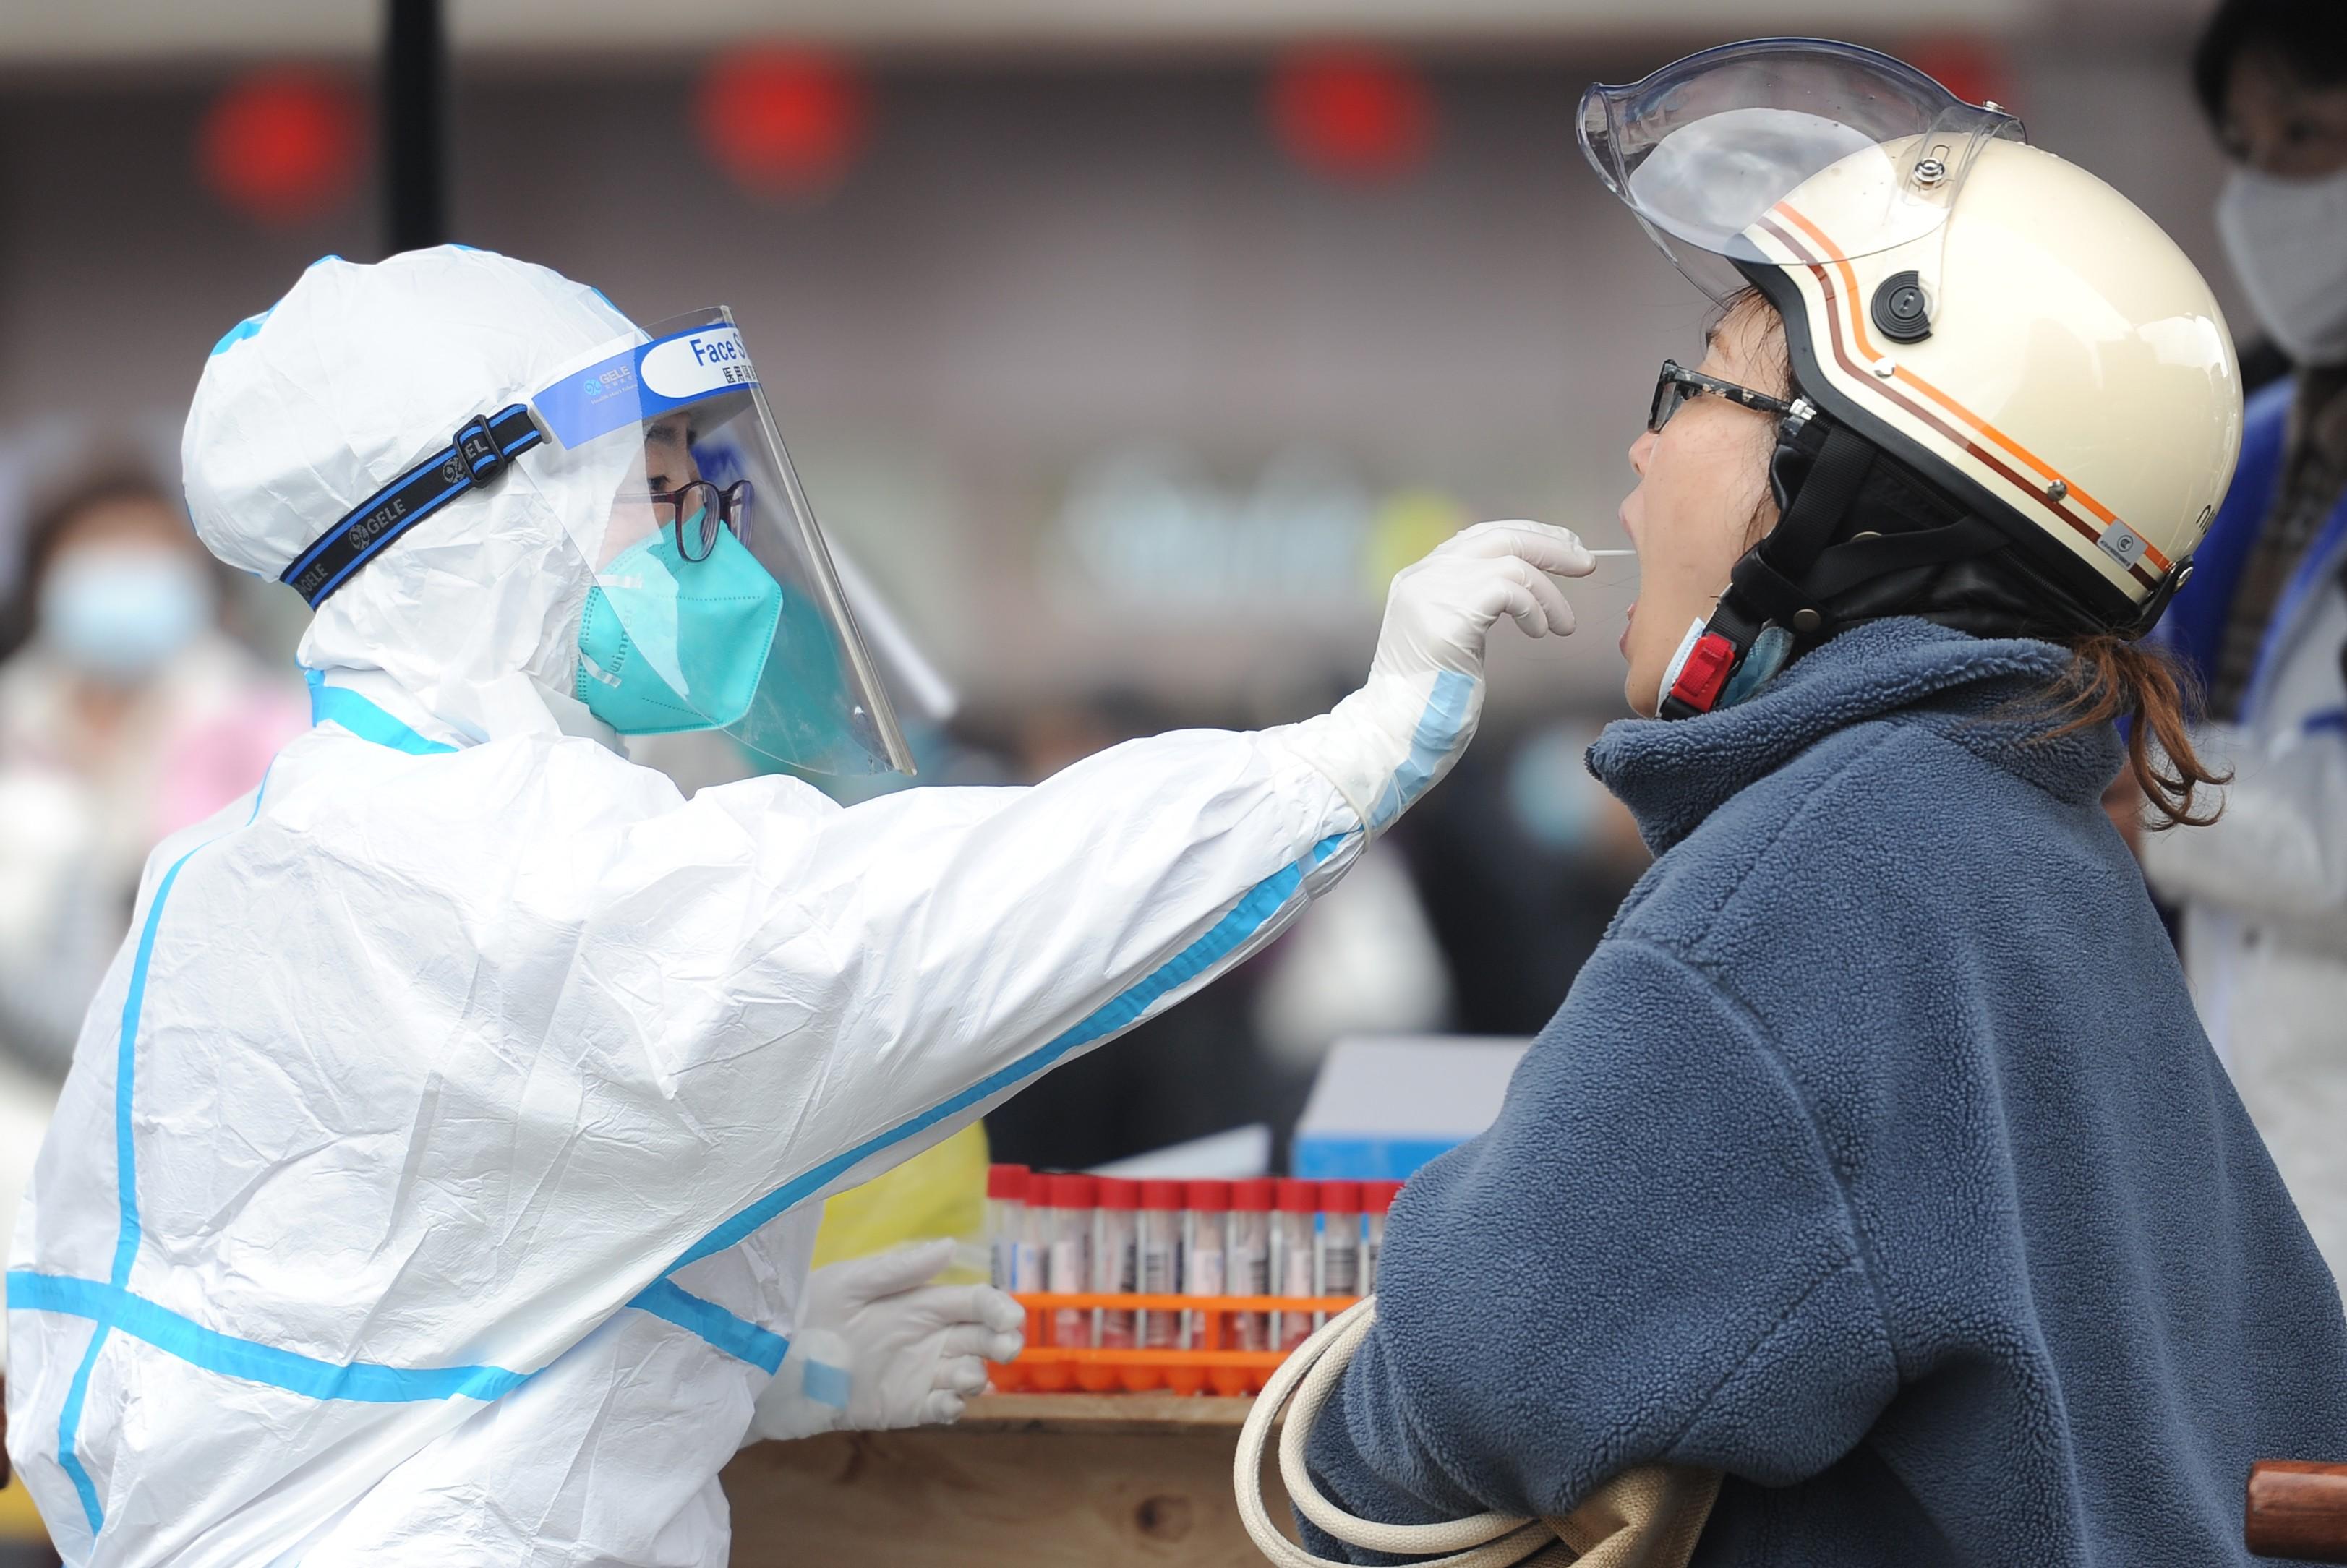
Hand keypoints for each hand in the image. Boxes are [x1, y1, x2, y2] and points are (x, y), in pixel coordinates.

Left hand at [746, 1239, 1024, 1442]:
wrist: (771, 1366)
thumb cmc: (808, 1311)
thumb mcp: (851, 1283)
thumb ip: (899, 1269)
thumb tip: (950, 1245)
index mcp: (920, 1301)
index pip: (975, 1302)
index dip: (999, 1309)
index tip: (1012, 1320)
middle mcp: (927, 1337)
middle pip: (983, 1339)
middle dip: (1003, 1343)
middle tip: (1005, 1350)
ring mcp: (918, 1374)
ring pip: (969, 1374)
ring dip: (976, 1376)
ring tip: (960, 1377)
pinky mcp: (904, 1407)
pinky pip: (942, 1409)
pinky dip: (954, 1408)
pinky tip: (946, 1403)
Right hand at [1274, 522, 1591, 834]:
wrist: (1392, 735)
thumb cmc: (1427, 701)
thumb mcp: (1448, 640)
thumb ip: (1467, 606)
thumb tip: (1515, 586)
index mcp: (1417, 579)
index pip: (1479, 537)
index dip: (1528, 536)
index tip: (1564, 547)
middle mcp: (1421, 577)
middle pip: (1497, 536)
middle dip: (1550, 545)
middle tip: (1586, 562)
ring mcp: (1432, 593)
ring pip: (1511, 562)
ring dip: (1549, 593)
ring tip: (1563, 625)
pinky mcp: (1450, 617)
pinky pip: (1510, 589)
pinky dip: (1536, 608)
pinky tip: (1539, 631)